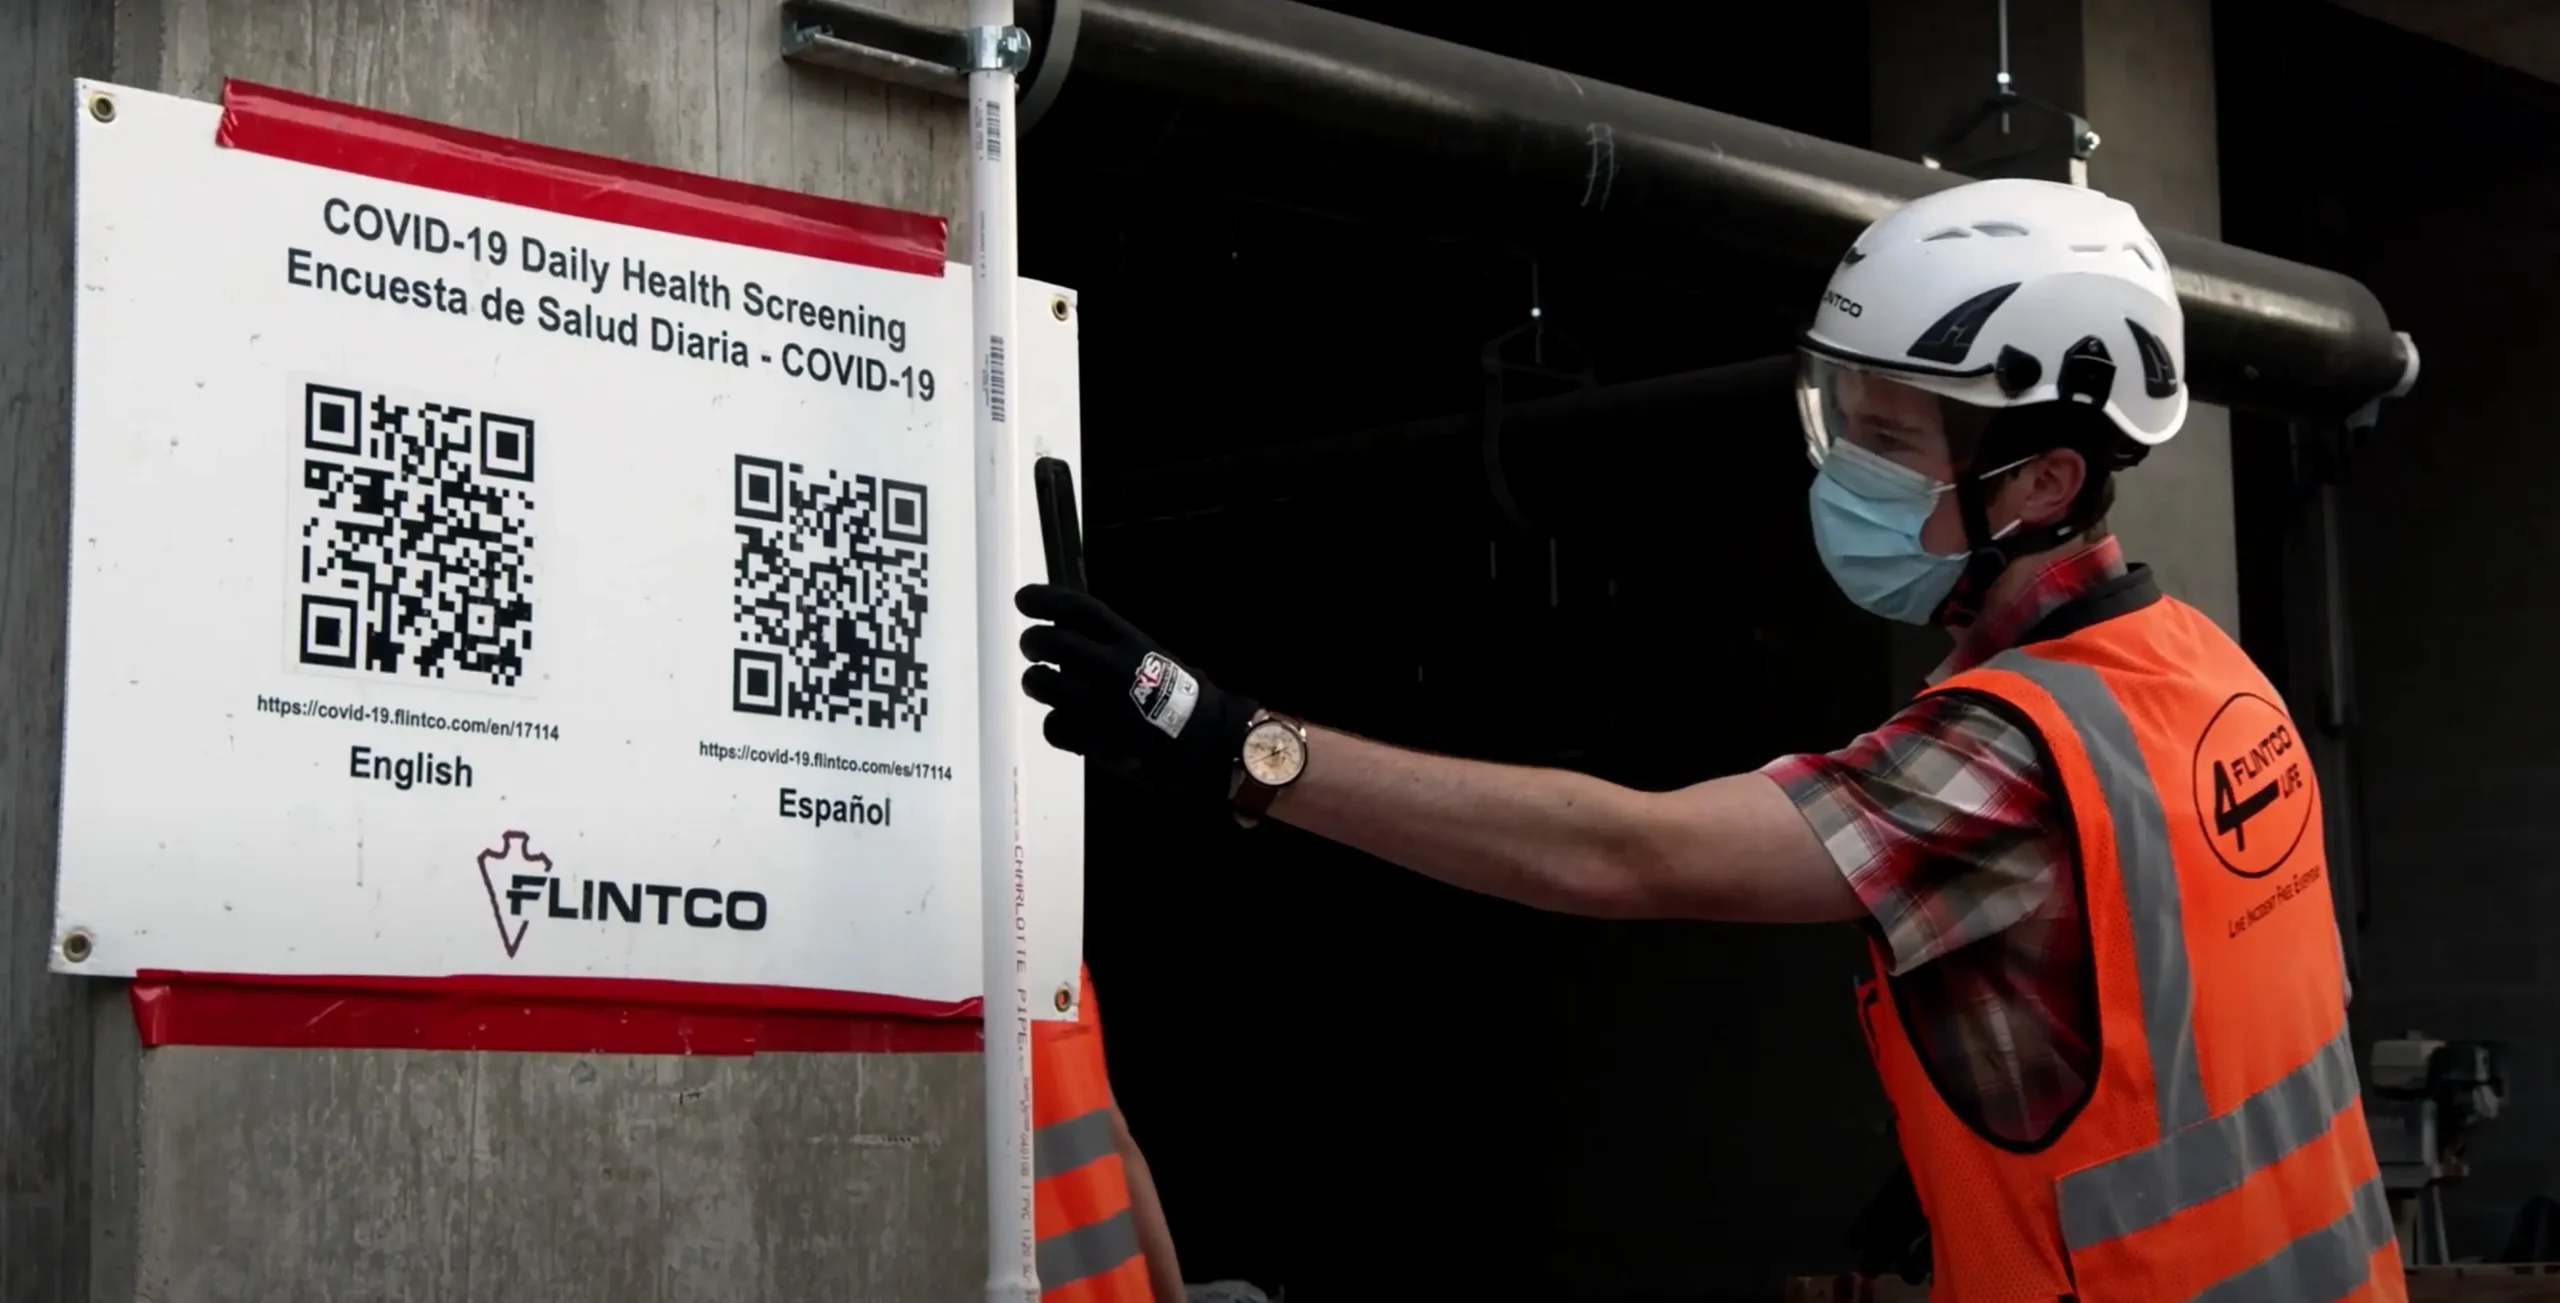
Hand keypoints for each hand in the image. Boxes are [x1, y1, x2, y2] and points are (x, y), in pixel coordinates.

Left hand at [1015, 583, 1258, 803]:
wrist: (1207, 743)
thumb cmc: (1181, 698)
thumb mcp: (1150, 656)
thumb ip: (1110, 646)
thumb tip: (1069, 638)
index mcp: (1129, 642)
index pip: (1077, 609)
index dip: (1045, 600)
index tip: (1023, 600)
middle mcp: (1110, 668)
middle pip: (1048, 642)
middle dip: (1032, 641)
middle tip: (1032, 647)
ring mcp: (1097, 704)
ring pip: (1040, 682)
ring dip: (1036, 682)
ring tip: (1045, 685)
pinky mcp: (1092, 739)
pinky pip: (1053, 726)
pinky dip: (1057, 726)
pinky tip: (1071, 725)